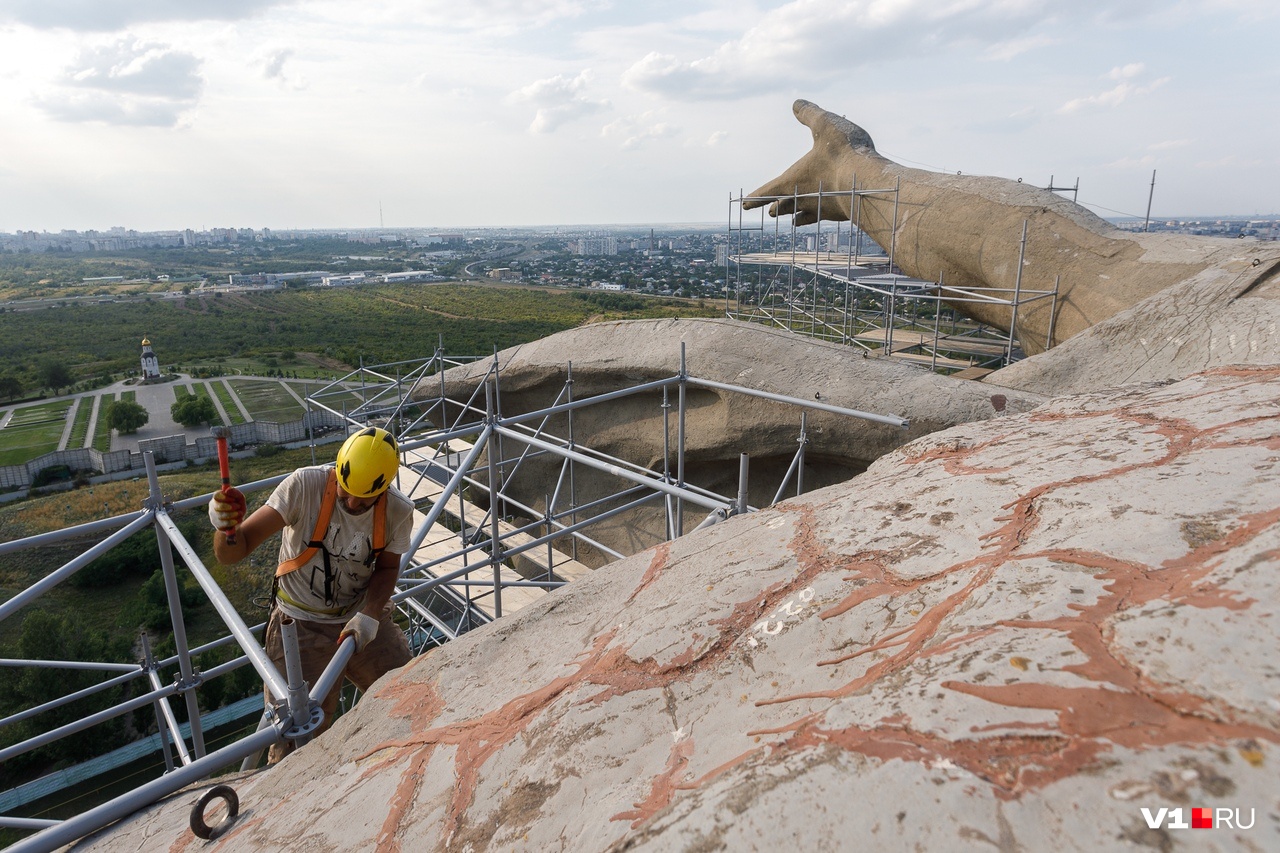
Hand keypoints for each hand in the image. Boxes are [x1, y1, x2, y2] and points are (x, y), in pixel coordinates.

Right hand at [208, 488, 245, 531]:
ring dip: (233, 514)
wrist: (239, 520)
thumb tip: (227, 490)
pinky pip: (223, 524)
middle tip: (238, 507)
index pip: (216, 495)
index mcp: (217, 498)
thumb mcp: (240, 499)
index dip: (225, 497)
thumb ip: (235, 492)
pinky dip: (232, 522)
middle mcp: (213, 507)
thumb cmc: (238, 506)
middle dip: (230, 507)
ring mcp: (213, 516)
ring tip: (240, 513)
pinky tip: (237, 520)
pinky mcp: (217, 526)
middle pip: (218, 506)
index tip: (233, 499)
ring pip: (221, 515)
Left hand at [339, 612, 377, 652]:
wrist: (371, 613)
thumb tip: (338, 643)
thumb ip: (344, 635)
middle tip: (352, 641)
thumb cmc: (359, 619)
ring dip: (360, 641)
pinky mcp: (374, 635)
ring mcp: (372, 637)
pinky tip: (362, 631)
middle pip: (361, 646)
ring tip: (357, 633)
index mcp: (362, 638)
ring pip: (365, 643)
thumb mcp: (349, 626)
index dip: (354, 652)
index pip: (359, 650)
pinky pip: (368, 639)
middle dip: (356, 645)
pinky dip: (364, 637)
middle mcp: (368, 639)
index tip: (350, 651)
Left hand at [743, 99, 877, 224]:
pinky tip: (819, 217)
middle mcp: (801, 199)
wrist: (869, 185)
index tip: (746, 204)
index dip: (755, 198)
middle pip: (782, 207)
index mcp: (791, 180)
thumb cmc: (843, 154)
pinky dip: (815, 218)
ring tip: (791, 220)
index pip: (766, 192)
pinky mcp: (837, 215)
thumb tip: (796, 103)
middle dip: (776, 208)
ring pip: (800, 216)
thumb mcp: (824, 125)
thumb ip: (809, 114)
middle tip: (772, 211)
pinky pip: (821, 219)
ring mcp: (819, 210)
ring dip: (793, 215)